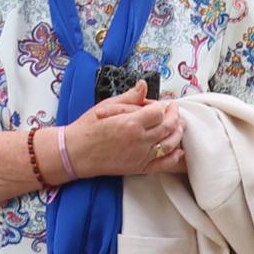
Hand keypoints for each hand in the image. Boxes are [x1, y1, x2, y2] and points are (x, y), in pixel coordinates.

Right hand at [66, 86, 183, 178]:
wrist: (74, 153)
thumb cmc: (87, 129)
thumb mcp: (105, 107)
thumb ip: (129, 97)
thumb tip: (143, 85)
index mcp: (131, 123)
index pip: (159, 112)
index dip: (163, 106)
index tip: (163, 104)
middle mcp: (139, 140)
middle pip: (167, 126)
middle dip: (174, 117)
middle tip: (174, 111)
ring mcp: (141, 156)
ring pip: (169, 144)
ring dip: (178, 133)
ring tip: (179, 125)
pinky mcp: (139, 168)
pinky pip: (163, 164)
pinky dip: (174, 157)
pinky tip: (178, 149)